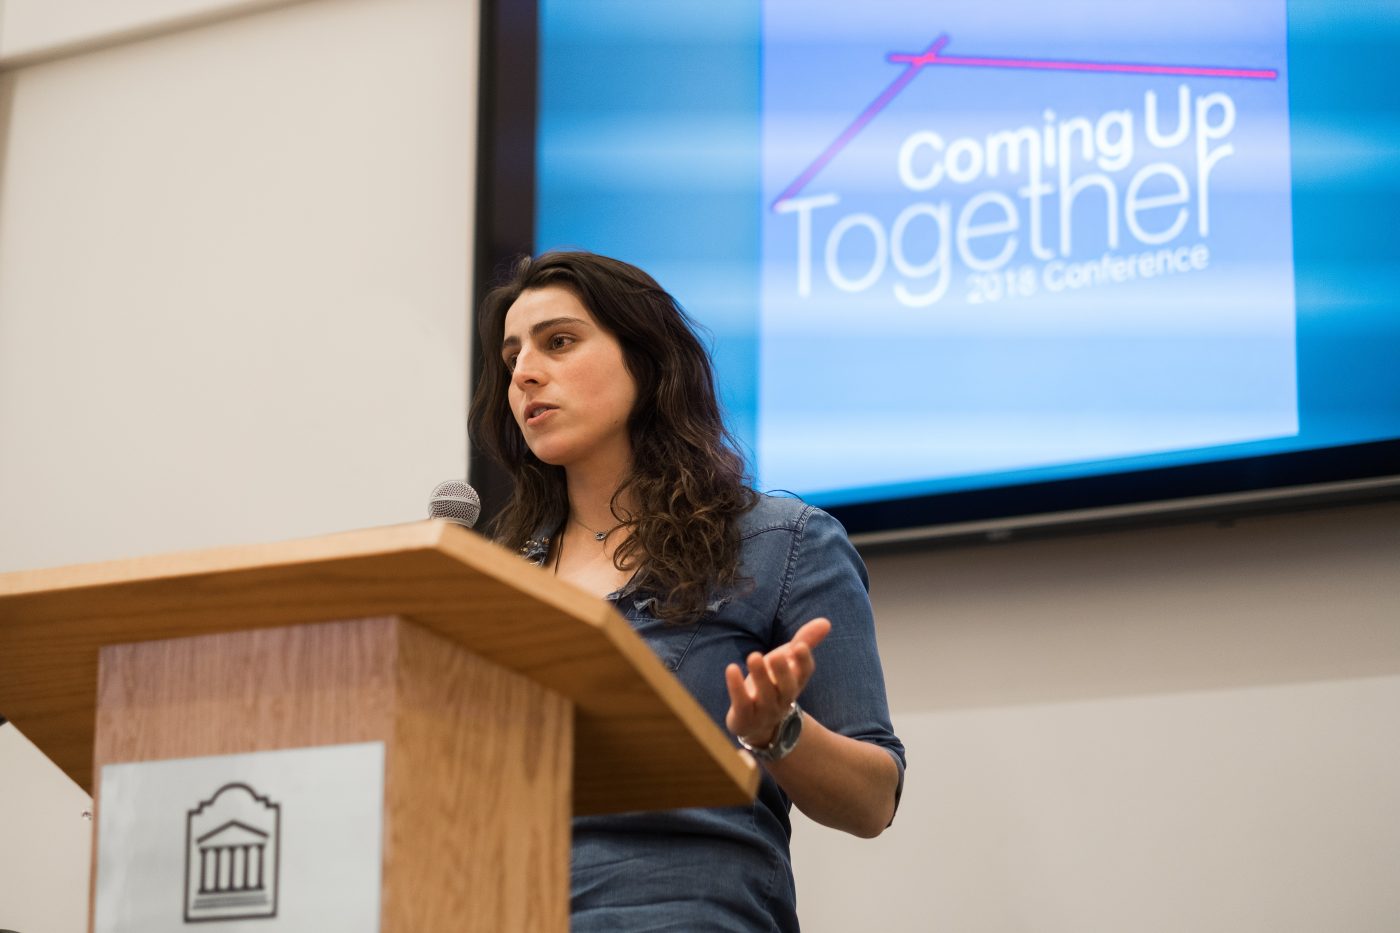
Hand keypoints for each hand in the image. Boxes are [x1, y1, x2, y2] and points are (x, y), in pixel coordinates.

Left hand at [724, 618, 830, 746]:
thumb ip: (805, 641)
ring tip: (753, 656)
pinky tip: (731, 668)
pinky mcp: (745, 717)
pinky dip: (736, 687)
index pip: (804, 673)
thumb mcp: (788, 661)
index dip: (803, 661)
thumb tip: (826, 621)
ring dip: (760, 676)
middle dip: (782, 671)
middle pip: (787, 687)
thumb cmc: (774, 683)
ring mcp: (765, 710)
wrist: (757, 724)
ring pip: (765, 695)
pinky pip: (742, 704)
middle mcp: (783, 698)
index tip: (800, 646)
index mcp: (795, 683)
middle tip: (776, 655)